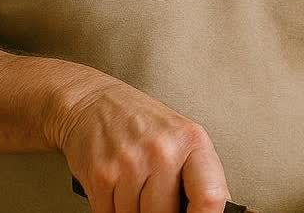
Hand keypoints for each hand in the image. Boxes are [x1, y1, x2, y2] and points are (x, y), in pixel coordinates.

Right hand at [50, 78, 229, 212]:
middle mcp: (162, 151)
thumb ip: (198, 174)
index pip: (210, 197)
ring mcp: (130, 164)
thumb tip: (211, 210)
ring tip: (135, 188)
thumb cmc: (142, 121)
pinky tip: (118, 189)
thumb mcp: (182, 137)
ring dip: (135, 211)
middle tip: (157, 198)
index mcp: (192, 141)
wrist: (92, 103)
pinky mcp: (102, 176)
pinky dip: (114, 209)